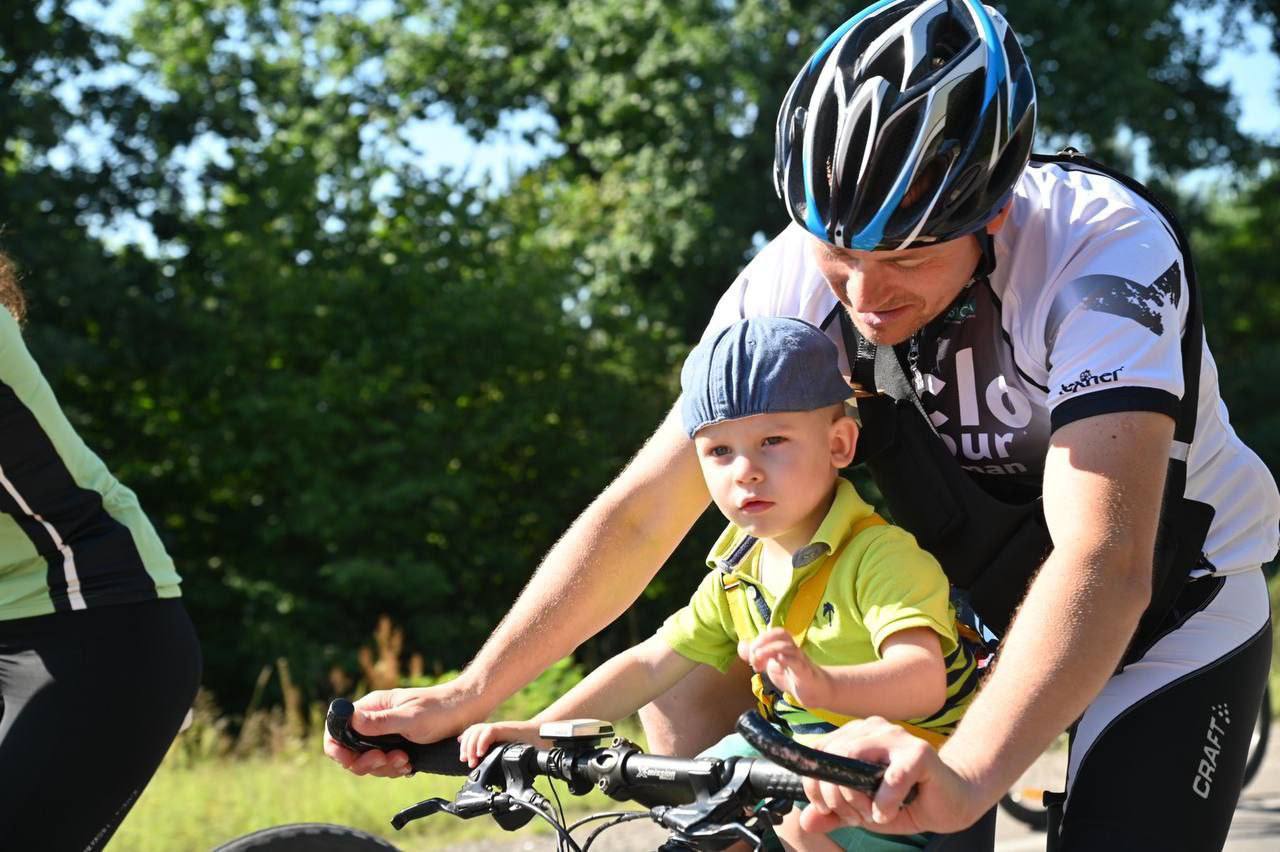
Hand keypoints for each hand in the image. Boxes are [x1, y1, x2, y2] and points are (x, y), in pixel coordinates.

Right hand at [323, 682, 489, 776]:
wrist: (467, 711)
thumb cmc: (440, 709)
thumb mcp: (409, 718)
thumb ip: (380, 723)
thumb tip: (350, 720)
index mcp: (372, 707)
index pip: (338, 728)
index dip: (337, 747)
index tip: (350, 760)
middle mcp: (375, 720)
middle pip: (351, 751)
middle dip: (367, 762)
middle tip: (386, 759)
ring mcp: (386, 734)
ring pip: (369, 761)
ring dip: (384, 767)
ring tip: (405, 760)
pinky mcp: (398, 744)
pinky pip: (386, 764)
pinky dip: (395, 768)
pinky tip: (409, 765)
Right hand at [458, 721, 543, 766]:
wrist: (543, 731)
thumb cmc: (540, 741)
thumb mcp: (535, 751)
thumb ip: (526, 759)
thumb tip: (521, 774)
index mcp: (509, 731)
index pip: (490, 731)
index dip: (481, 742)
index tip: (480, 756)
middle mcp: (500, 728)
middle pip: (478, 730)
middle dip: (470, 747)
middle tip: (471, 763)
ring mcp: (495, 730)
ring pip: (475, 730)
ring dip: (467, 744)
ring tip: (464, 759)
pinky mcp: (494, 734)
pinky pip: (477, 732)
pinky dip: (468, 737)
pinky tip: (461, 743)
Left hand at [739, 628, 829, 707]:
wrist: (814, 691)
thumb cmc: (791, 675)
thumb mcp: (770, 665)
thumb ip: (756, 655)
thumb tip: (742, 645)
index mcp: (784, 645)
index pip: (771, 633)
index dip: (758, 641)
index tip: (751, 658)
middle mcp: (792, 649)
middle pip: (781, 633)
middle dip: (763, 640)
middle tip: (754, 655)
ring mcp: (799, 660)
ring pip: (787, 647)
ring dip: (769, 651)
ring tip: (759, 661)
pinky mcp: (804, 673)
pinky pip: (797, 662)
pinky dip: (785, 659)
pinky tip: (776, 662)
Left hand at [798, 717, 983, 835]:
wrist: (952, 801)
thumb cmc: (907, 801)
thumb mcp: (863, 811)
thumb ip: (835, 814)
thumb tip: (805, 820)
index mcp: (856, 736)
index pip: (819, 751)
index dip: (814, 784)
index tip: (826, 810)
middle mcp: (873, 729)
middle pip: (833, 756)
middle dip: (836, 796)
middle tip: (856, 816)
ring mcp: (895, 736)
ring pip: (853, 760)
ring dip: (857, 798)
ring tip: (873, 814)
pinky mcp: (919, 752)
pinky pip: (891, 776)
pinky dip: (884, 801)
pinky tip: (888, 813)